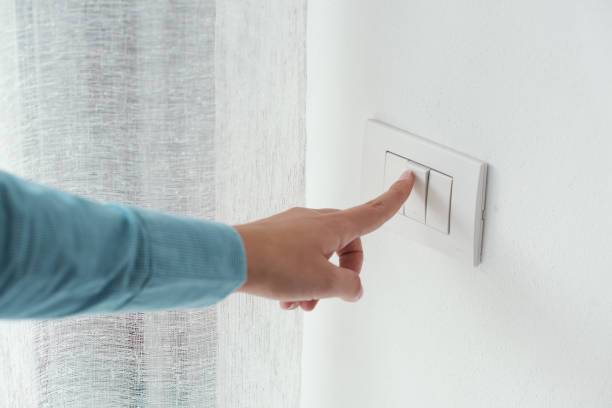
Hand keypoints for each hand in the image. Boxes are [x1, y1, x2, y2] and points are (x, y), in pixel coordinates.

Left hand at [233, 170, 414, 310]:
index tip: (407, 180)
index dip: (395, 197)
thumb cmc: (273, 264)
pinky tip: (285, 298)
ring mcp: (293, 227)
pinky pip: (298, 258)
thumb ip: (349, 287)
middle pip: (346, 245)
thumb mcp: (324, 283)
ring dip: (317, 282)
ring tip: (301, 302)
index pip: (373, 210)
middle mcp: (314, 220)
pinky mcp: (276, 237)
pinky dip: (298, 279)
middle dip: (343, 273)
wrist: (230, 259)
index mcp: (334, 225)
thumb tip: (352, 288)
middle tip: (331, 295)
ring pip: (320, 255)